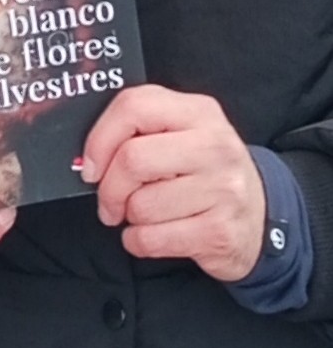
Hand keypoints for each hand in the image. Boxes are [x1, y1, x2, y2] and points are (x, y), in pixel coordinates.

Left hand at [82, 86, 264, 280]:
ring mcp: (223, 189)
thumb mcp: (183, 138)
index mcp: (200, 112)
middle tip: (109, 203)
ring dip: (129, 218)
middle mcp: (216, 146)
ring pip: (139, 205)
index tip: (91, 166)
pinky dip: (138, 242)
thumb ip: (140, 132)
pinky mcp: (219, 231)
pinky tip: (156, 235)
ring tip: (147, 216)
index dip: (99, 138)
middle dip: (108, 189)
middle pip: (132, 160)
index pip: (134, 106)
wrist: (259, 219)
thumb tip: (87, 158)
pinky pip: (150, 239)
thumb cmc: (203, 175)